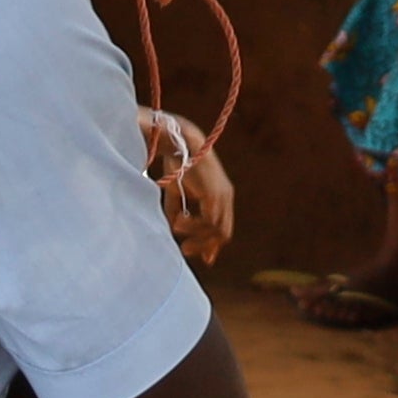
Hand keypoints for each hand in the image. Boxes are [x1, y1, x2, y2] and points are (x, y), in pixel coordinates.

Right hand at [140, 111, 233, 264]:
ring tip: (175, 226)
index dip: (211, 244)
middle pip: (223, 233)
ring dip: (195, 236)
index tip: (195, 254)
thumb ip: (178, 212)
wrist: (179, 143)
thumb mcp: (176, 193)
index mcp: (220, 196)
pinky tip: (177, 221)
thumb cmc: (177, 164)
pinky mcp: (215, 195)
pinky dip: (193, 227)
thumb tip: (172, 232)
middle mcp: (225, 197)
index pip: (222, 227)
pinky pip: (209, 222)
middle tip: (184, 250)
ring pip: (216, 231)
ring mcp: (223, 196)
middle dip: (204, 246)